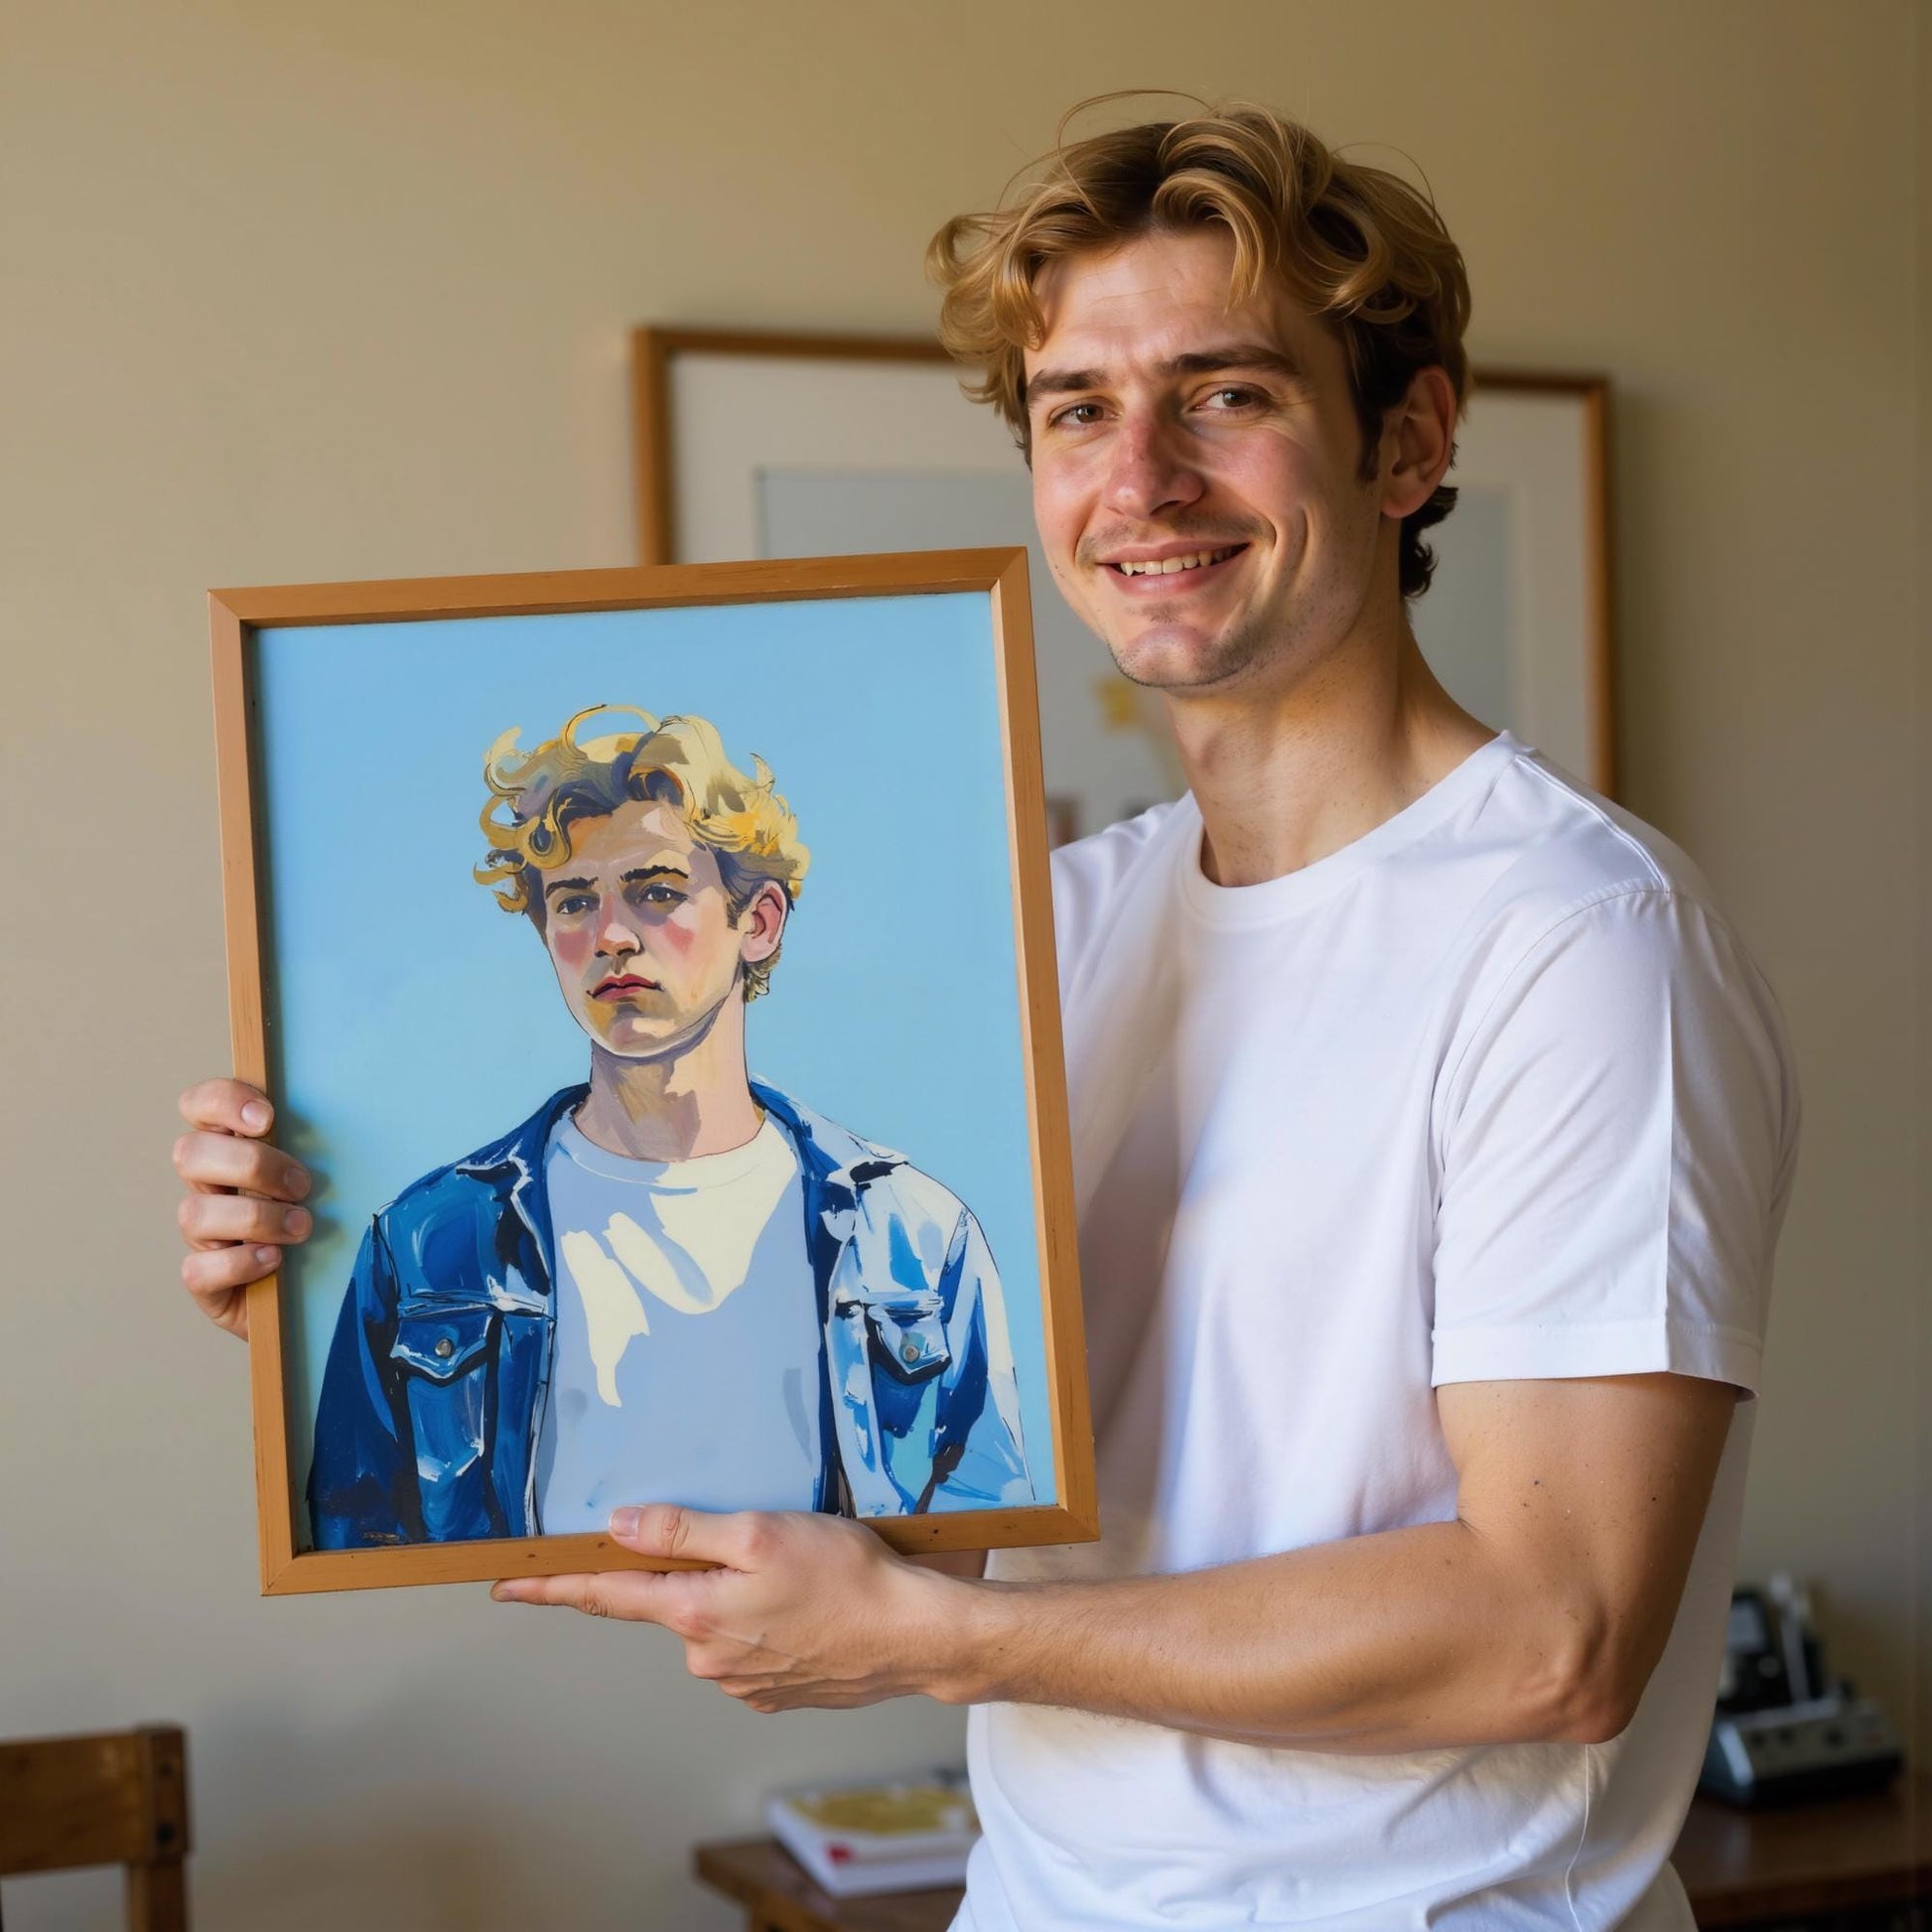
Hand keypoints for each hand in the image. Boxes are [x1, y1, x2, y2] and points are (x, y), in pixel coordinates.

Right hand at [173, 1078, 313, 1339]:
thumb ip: (316, 1147)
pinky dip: (241, 1262)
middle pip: (190, 1154)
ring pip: (195, 1213)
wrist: (315, 1299)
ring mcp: (203, 1237)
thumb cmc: (321, 1226)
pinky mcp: (205, 1283)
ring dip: (256, 1217)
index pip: (200, 1106)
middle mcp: (208, 1189)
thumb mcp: (324, 1179)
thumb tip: (349, 1115)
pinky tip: (275, 1260)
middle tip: (302, 1184)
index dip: (222, 1102)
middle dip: (250, 1164)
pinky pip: (198, 1270)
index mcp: (232, 1151)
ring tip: (302, 1227)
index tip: (267, 1118)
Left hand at [490, 1507, 973, 1712]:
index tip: (508, 1586)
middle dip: (696, 1571)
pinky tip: (810, 1603)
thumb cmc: (845, 1577)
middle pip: (673, 1601)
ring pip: (717, 1621)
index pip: (606, 1596)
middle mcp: (707, 1656)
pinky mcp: (776, 1690)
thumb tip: (618, 1527)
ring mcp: (741, 1680)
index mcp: (694, 1612)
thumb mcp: (759, 1532)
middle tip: (754, 1541)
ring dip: (739, 1595)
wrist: (912, 1635)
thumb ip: (682, 1532)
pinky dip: (769, 1620)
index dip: (553, 1586)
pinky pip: (751, 1645)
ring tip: (801, 1571)